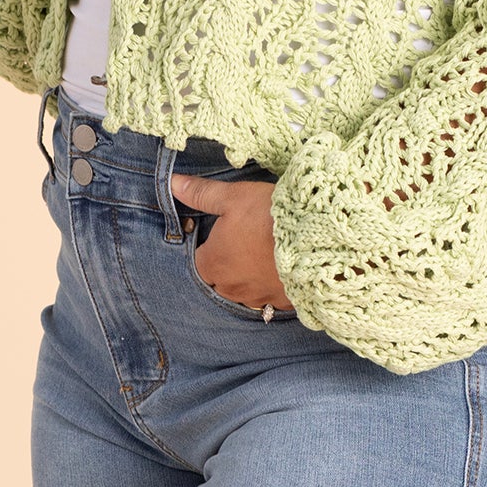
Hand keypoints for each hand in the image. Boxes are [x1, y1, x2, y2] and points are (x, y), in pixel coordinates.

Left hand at [170, 173, 295, 311]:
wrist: (314, 238)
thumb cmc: (267, 215)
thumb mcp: (232, 197)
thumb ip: (201, 194)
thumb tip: (172, 184)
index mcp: (213, 264)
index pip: (199, 261)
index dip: (209, 245)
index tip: (224, 231)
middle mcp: (231, 287)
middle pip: (220, 279)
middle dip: (228, 264)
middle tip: (246, 240)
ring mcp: (258, 298)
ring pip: (245, 291)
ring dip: (250, 277)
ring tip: (265, 253)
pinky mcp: (283, 302)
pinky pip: (271, 297)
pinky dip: (273, 285)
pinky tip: (282, 267)